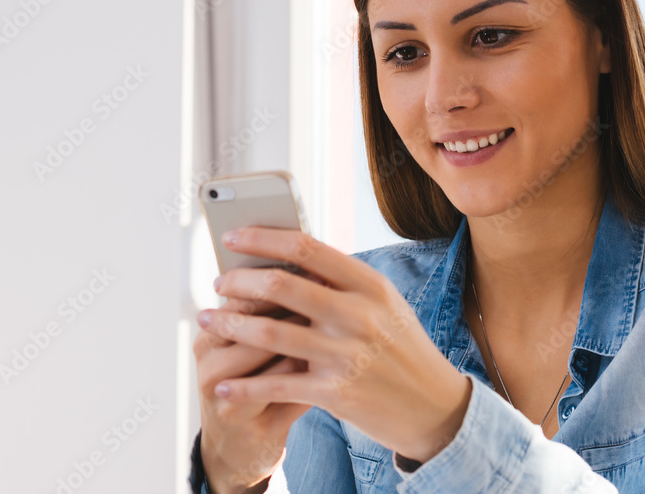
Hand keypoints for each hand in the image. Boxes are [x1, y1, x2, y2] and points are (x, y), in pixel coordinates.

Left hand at [198, 227, 471, 463]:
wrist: (436, 407)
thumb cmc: (401, 348)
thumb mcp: (383, 304)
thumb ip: (342, 282)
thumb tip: (287, 255)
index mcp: (369, 284)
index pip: (306, 247)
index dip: (263, 238)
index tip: (233, 238)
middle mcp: (358, 315)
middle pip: (281, 285)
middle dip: (239, 282)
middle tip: (219, 284)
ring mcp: (347, 354)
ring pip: (270, 332)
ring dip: (230, 325)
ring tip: (208, 321)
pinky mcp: (337, 392)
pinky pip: (276, 386)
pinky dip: (244, 387)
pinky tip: (223, 386)